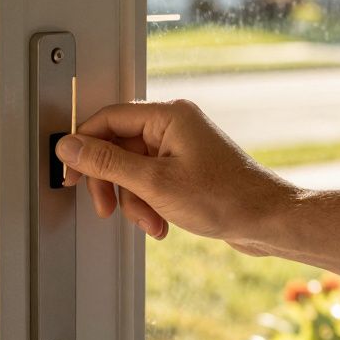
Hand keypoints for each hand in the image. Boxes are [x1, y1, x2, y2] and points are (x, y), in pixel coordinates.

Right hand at [55, 99, 301, 249]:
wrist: (268, 221)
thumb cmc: (226, 199)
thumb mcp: (154, 183)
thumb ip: (107, 163)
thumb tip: (71, 146)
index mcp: (168, 115)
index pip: (108, 119)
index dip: (84, 147)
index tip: (71, 172)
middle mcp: (174, 125)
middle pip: (118, 146)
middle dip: (112, 182)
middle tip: (105, 207)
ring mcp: (181, 146)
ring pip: (133, 169)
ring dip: (133, 200)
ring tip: (150, 222)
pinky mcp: (186, 167)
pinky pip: (151, 180)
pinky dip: (149, 203)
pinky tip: (161, 223)